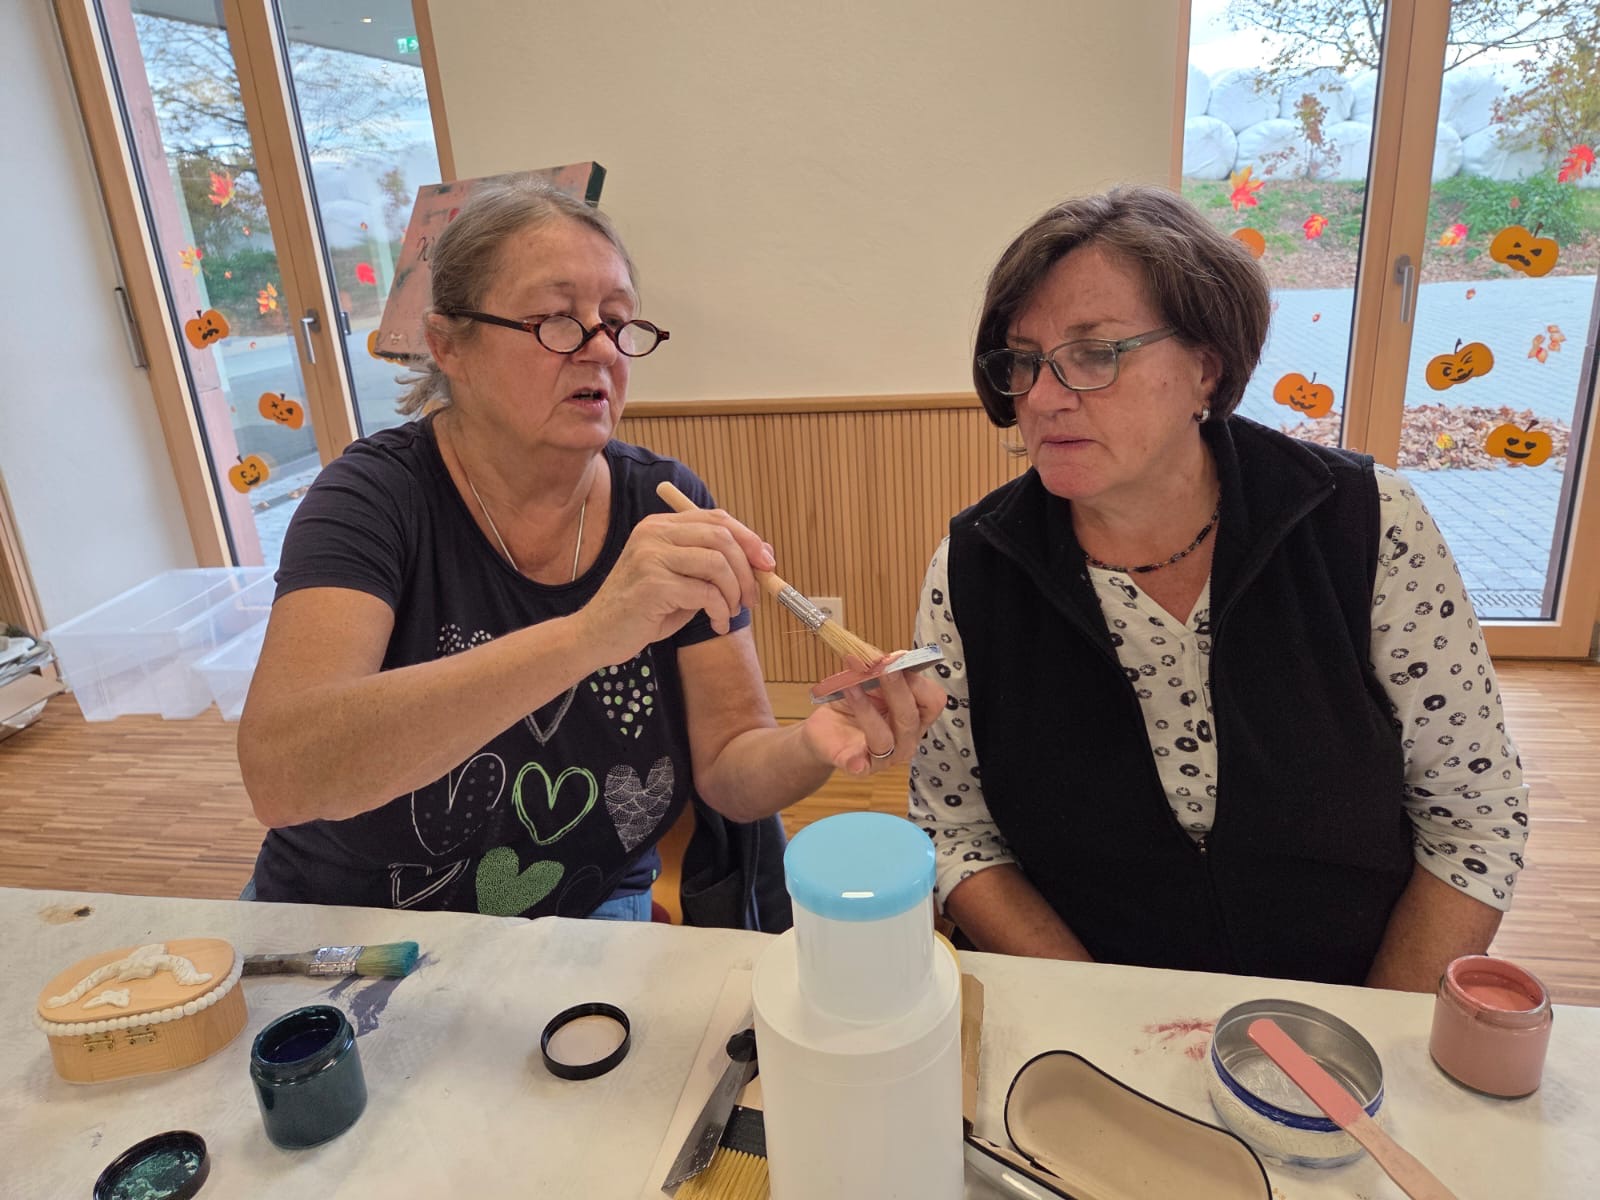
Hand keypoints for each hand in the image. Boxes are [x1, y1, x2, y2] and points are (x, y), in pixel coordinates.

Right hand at [575, 508, 774, 666]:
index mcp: (660, 525)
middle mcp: (654, 533)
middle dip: (747, 569)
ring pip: (717, 564)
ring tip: (730, 612)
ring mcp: (651, 556)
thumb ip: (711, 564)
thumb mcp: (680, 578)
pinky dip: (720, 611)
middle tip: (752, 598)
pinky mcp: (653, 584)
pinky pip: (706, 593)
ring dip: (735, 593)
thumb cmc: (643, 610)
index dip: (748, 538)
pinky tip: (716, 624)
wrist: (597, 634)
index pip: (716, 518)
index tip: (767, 563)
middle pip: (722, 537)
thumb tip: (761, 557)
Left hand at [801, 653, 947, 774]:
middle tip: (882, 668)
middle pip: (910, 717)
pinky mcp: (858, 766)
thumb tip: (895, 656)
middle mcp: (906, 739)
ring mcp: (884, 757)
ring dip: (866, 709)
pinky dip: (857, 760)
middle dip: (897, 689)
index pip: (933, 701)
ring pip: (884, 738)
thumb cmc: (853, 702)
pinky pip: (860, 765)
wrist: (824, 728)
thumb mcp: (867, 680)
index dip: (918, 681)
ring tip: (850, 688)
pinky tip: (854, 759)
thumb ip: (880, 669)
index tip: (897, 661)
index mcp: (915, 716)